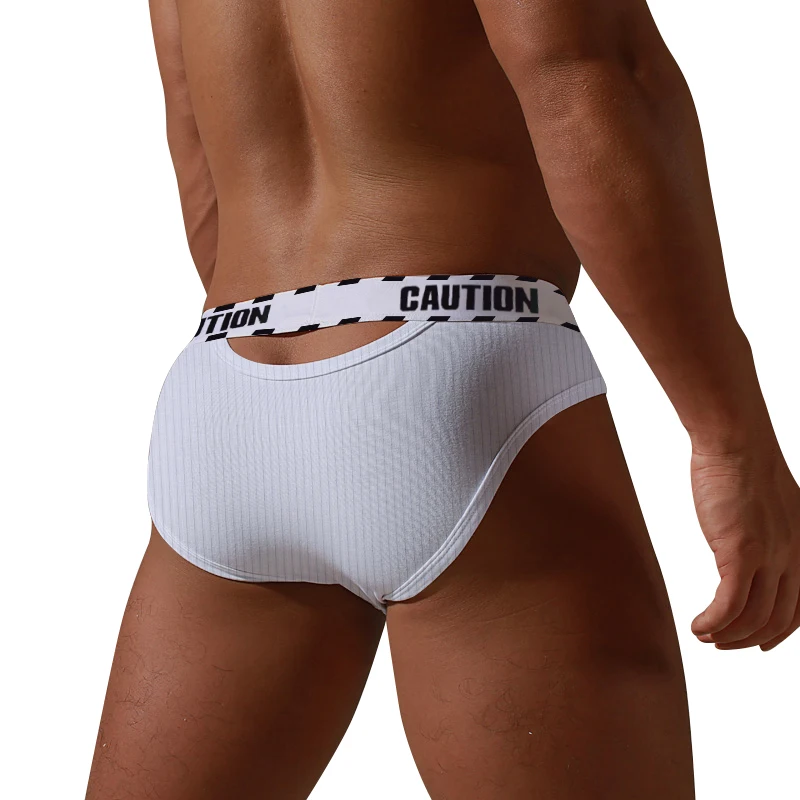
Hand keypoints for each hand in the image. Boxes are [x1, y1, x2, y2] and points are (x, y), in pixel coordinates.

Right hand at [689, 439, 799, 650]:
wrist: (736, 443)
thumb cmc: (745, 466)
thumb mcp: (772, 508)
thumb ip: (770, 535)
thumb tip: (751, 553)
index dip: (778, 633)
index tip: (757, 643)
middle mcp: (795, 557)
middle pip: (777, 620)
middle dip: (747, 639)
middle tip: (721, 643)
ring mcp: (770, 557)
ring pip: (752, 618)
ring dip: (726, 635)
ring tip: (703, 635)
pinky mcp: (741, 552)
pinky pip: (729, 604)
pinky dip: (713, 622)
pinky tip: (697, 625)